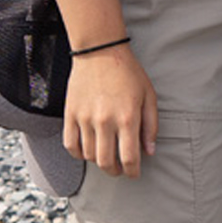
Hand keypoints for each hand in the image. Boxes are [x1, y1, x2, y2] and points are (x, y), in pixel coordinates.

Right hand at [62, 44, 156, 177]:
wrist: (100, 50)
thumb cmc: (127, 72)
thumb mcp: (148, 96)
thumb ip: (151, 126)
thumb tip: (149, 151)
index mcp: (127, 118)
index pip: (129, 159)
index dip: (133, 172)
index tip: (134, 172)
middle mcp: (105, 121)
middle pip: (106, 163)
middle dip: (115, 171)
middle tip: (119, 168)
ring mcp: (85, 118)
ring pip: (89, 156)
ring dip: (98, 162)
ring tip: (105, 156)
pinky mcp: (70, 113)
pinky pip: (70, 144)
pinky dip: (78, 153)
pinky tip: (87, 150)